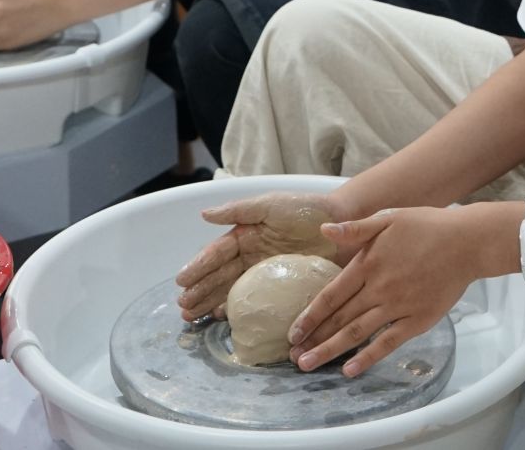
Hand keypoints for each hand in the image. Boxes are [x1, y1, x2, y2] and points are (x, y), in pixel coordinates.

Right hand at [175, 192, 350, 321]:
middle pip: (219, 277)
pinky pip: (256, 303)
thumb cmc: (306, 210)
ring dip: (210, 304)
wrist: (343, 226)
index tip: (181, 282)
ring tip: (192, 318)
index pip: (216, 255)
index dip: (198, 268)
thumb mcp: (271, 205)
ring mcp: (265, 276)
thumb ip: (238, 210)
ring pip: (231, 292)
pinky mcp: (281, 290)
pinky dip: (238, 311)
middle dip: (199, 292)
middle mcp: (251, 257)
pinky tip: (224, 319)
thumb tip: (204, 215)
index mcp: (245, 236)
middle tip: (182, 308)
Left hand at [289, 207, 487, 377]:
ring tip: (309, 365)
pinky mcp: (417, 320)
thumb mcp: (388, 217)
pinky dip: (367, 358)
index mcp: (368, 263)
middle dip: (314, 339)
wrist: (467, 242)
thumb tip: (323, 230)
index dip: (310, 315)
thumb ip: (355, 229)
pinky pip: (387, 343)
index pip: (330, 295)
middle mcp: (378, 288)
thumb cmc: (427, 226)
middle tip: (293, 357)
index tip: (293, 332)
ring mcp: (398, 307)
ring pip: (357, 333)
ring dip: (331, 351)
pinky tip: (349, 370)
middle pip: (339, 318)